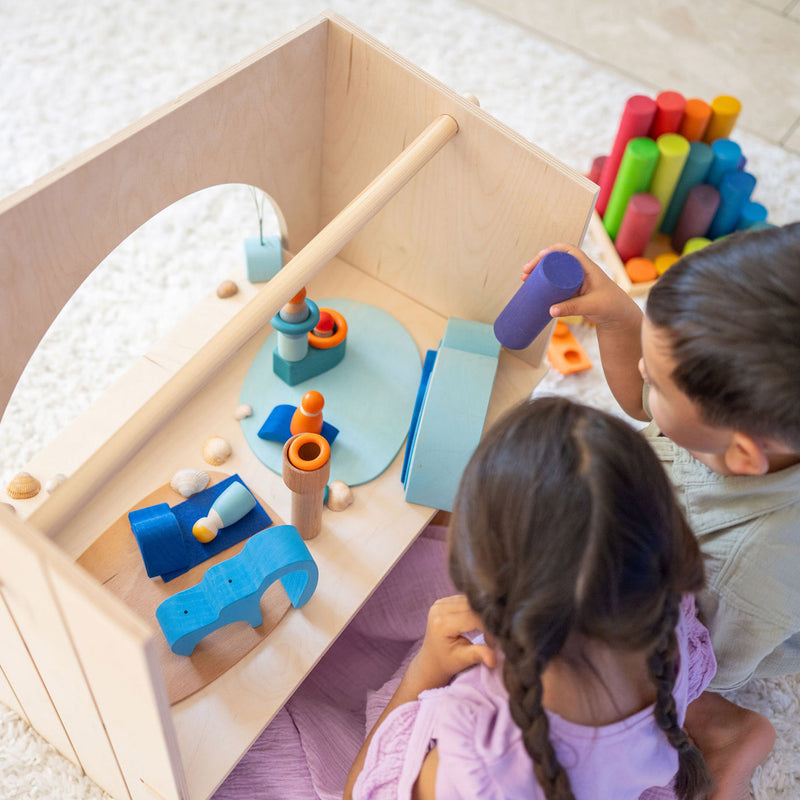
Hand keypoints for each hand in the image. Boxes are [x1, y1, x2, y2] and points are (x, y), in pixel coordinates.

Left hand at [408, 595, 496, 690]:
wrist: (431, 659)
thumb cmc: (447, 661)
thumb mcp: (462, 660)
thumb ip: (478, 655)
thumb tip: (494, 660)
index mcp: (442, 623)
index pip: (472, 618)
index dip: (488, 628)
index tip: (494, 642)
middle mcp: (439, 609)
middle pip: (472, 607)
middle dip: (486, 620)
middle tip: (492, 635)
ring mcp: (440, 603)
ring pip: (471, 601)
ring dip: (481, 614)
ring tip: (486, 630)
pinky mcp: (444, 600)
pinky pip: (466, 600)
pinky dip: (475, 609)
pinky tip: (478, 621)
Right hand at [522, 243, 638, 330]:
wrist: (618, 317)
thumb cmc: (611, 307)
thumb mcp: (591, 306)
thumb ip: (572, 308)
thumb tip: (550, 310)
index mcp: (587, 268)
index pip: (569, 251)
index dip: (552, 250)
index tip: (539, 257)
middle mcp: (580, 272)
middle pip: (556, 260)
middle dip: (539, 263)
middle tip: (525, 272)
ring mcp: (575, 282)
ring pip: (553, 272)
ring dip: (538, 273)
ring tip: (524, 279)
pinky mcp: (571, 292)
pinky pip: (554, 283)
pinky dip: (543, 283)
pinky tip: (532, 287)